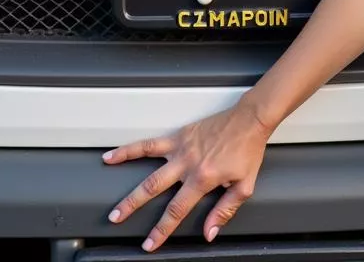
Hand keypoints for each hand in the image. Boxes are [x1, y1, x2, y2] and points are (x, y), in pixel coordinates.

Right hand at [103, 98, 272, 250]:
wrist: (250, 119)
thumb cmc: (248, 150)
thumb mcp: (244, 185)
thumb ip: (225, 210)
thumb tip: (209, 232)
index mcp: (204, 178)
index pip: (177, 210)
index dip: (162, 230)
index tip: (150, 243)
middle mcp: (188, 163)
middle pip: (154, 188)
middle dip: (133, 206)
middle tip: (117, 219)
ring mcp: (181, 148)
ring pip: (147, 165)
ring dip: (128, 179)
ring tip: (113, 191)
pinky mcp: (180, 135)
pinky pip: (151, 143)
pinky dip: (131, 149)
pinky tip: (114, 155)